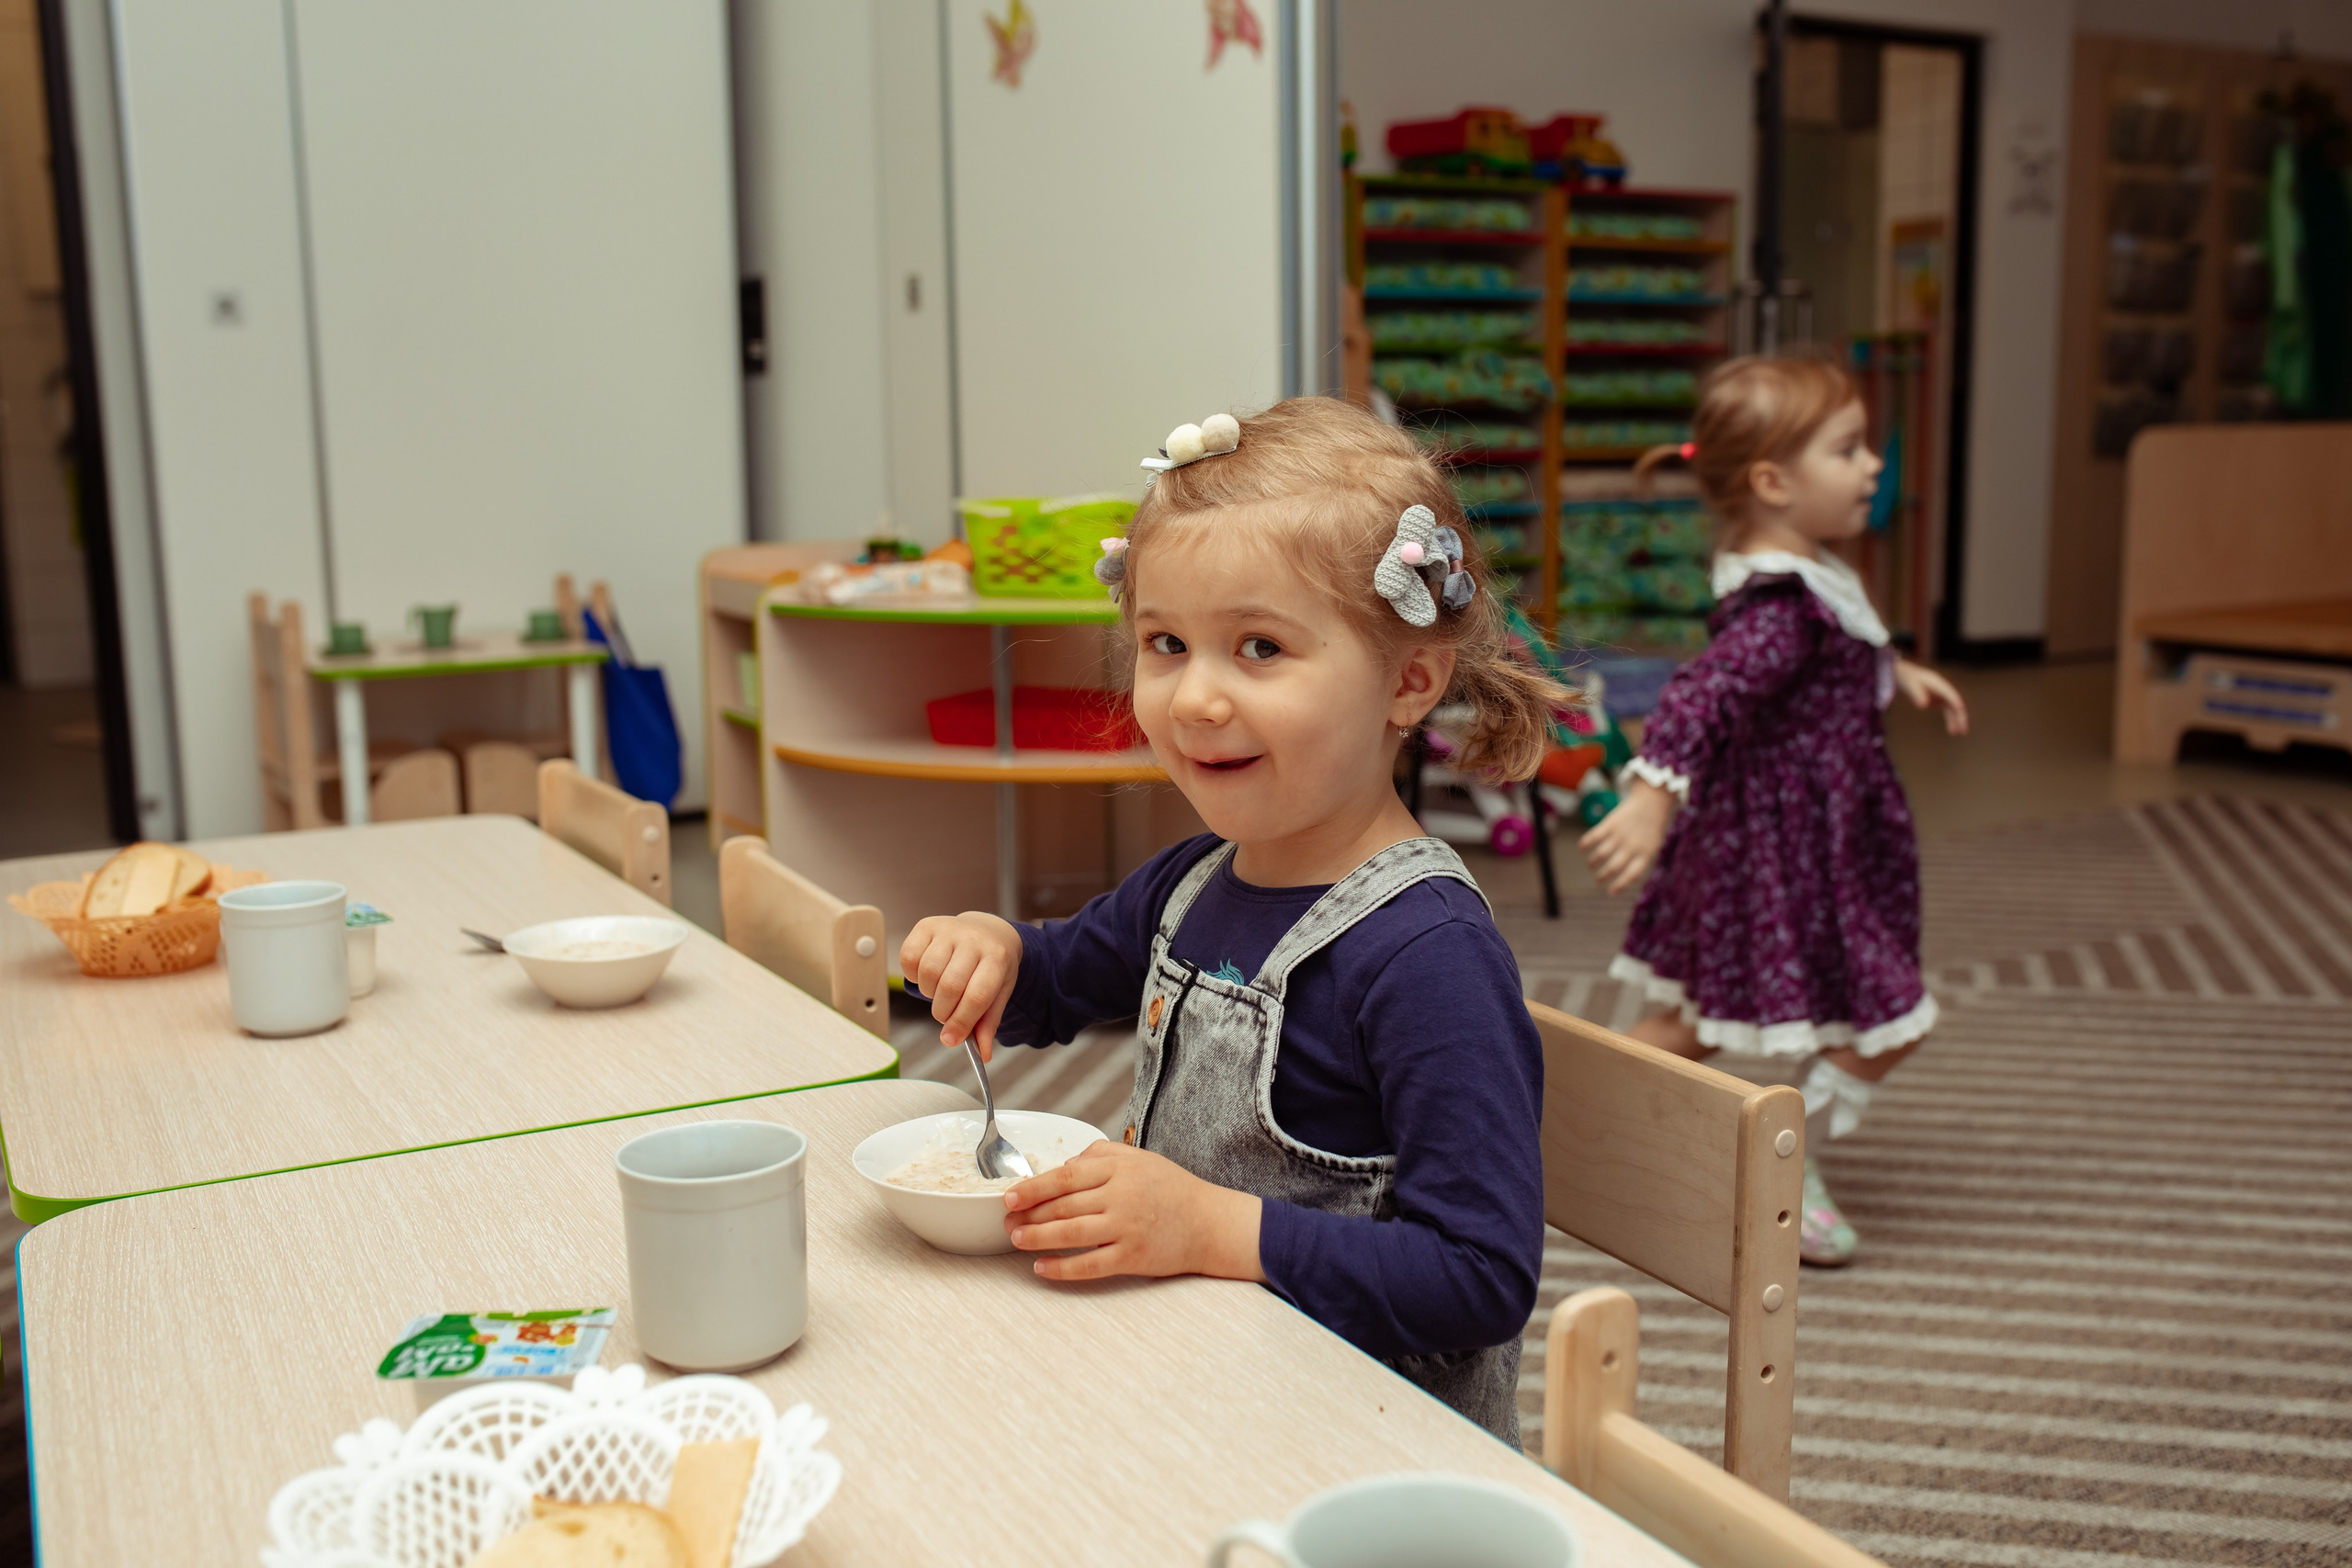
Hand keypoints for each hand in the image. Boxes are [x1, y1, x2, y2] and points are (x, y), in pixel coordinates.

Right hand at [899, 911, 1020, 1057]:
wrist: (988, 932)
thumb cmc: (992, 965)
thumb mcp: (999, 992)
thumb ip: (988, 1023)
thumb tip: (982, 1054)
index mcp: (997, 957)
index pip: (977, 996)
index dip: (961, 1022)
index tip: (951, 1039)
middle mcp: (974, 939)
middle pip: (950, 987)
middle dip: (943, 1012)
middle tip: (945, 1014)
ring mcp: (949, 929)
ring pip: (927, 973)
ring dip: (929, 994)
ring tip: (939, 992)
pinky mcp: (927, 925)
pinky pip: (909, 958)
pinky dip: (913, 975)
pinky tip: (926, 976)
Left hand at [1001, 1141, 1264, 1282]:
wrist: (1210, 1223)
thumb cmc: (1172, 1189)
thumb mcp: (1139, 1158)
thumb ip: (1100, 1154)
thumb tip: (1063, 1165)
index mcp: (1120, 1168)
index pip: (1065, 1176)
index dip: (1033, 1187)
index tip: (1009, 1196)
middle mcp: (1121, 1195)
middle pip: (1063, 1205)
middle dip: (1029, 1214)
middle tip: (1007, 1220)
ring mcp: (1127, 1227)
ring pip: (1071, 1233)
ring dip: (1038, 1238)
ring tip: (1017, 1240)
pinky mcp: (1133, 1256)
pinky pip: (1090, 1264)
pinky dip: (1062, 1268)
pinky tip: (1042, 1268)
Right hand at [1579, 779, 1674, 894]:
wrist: (1651, 802)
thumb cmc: (1651, 828)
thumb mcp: (1653, 846)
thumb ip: (1641, 861)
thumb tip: (1625, 879)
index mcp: (1645, 854)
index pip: (1630, 875)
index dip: (1619, 886)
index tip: (1609, 892)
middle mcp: (1632, 846)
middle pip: (1613, 867)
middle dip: (1602, 876)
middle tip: (1597, 880)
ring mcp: (1620, 835)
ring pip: (1601, 854)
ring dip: (1593, 862)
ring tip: (1590, 866)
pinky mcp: (1610, 824)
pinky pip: (1593, 837)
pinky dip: (1584, 844)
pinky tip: (1581, 848)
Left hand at [1895, 659, 1969, 735]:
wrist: (1903, 675)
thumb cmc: (1906, 679)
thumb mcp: (1909, 685)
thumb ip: (1916, 694)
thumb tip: (1923, 706)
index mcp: (1938, 683)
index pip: (1950, 694)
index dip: (1956, 702)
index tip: (1960, 711)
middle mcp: (1943, 689)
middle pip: (1955, 702)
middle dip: (1960, 715)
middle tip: (1963, 729)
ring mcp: (1942, 694)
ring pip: (1953, 708)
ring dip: (1956, 720)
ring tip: (1958, 733)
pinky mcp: (1939, 700)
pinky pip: (1948, 711)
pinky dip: (1950, 720)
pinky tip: (1951, 730)